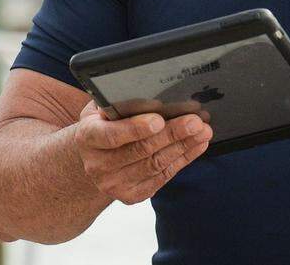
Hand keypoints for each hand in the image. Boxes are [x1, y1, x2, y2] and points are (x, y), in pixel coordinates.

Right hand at [73, 100, 211, 204]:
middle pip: (141, 150)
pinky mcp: (131, 195)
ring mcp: (114, 183)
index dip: (136, 128)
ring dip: (183, 147)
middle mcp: (98, 164)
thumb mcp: (103, 107)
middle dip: (171, 134)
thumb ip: (119, 102)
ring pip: (155, 164)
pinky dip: (182, 160)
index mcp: (87, 137)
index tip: (159, 119)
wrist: (94, 156)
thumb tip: (151, 95)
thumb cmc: (104, 123)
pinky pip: (162, 177)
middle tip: (194, 121)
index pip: (111, 134)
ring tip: (202, 131)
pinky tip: (196, 146)